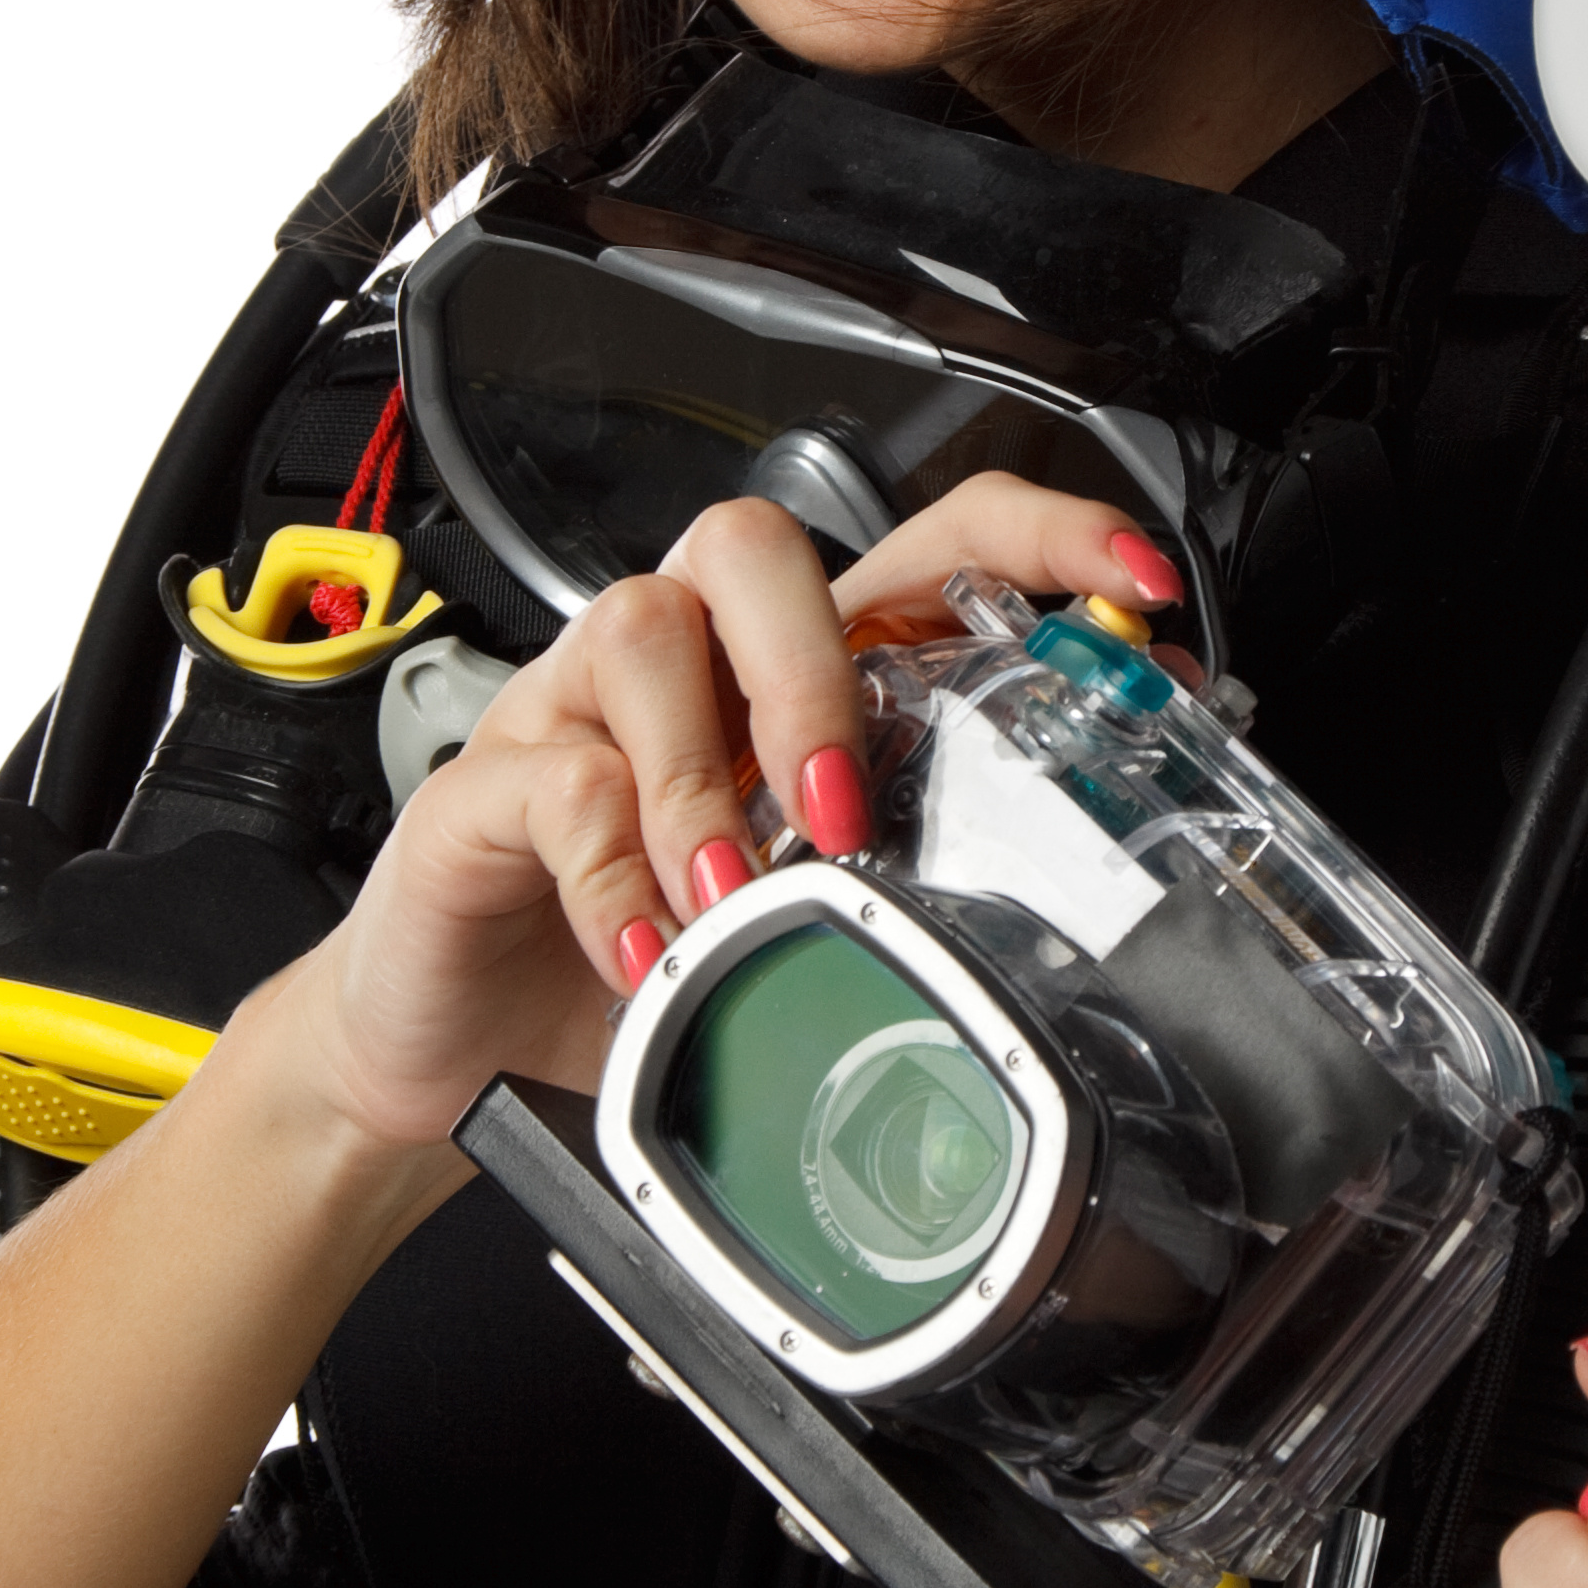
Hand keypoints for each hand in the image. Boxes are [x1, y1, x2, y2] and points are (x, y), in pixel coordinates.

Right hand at [282, 477, 1183, 1160]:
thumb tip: (1089, 850)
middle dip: (815, 666)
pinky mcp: (484, 787)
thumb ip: (922, 864)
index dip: (1032, 534)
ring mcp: (573, 712)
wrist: (461, 1053)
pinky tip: (646, 953)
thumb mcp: (809, 917)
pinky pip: (557, 782)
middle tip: (840, 809)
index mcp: (786, 674)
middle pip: (753, 545)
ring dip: (709, 779)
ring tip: (733, 903)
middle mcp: (683, 663)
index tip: (1126, 580)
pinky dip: (613, 877)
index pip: (922, 542)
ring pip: (644, 632)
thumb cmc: (646, 963)